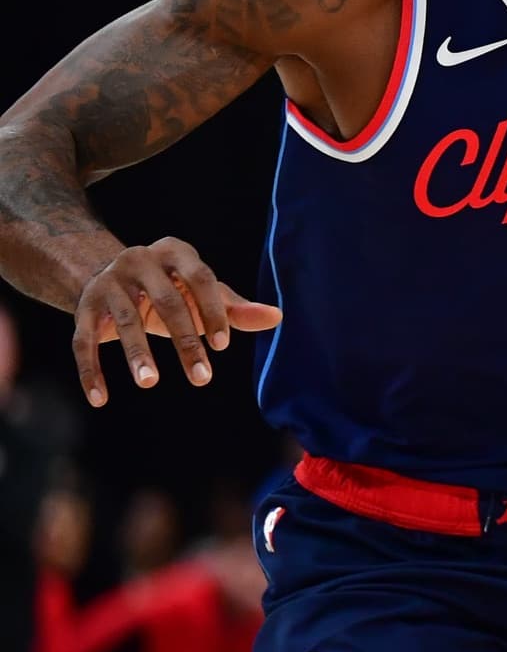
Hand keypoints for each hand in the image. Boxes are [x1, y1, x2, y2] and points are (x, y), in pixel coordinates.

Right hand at [72, 237, 281, 406]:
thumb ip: (234, 309)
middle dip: (185, 342)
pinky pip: (83, 341)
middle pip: (166, 302)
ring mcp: (108, 282)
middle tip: (201, 378)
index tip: (223, 346)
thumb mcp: (202, 294)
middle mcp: (140, 260)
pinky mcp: (83, 307)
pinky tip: (100, 399)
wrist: (108, 277)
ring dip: (138, 354)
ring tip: (150, 382)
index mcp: (175, 252)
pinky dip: (90, 371)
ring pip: (125, 320)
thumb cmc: (170, 289)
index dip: (212, 311)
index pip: (201, 278)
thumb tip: (278, 317)